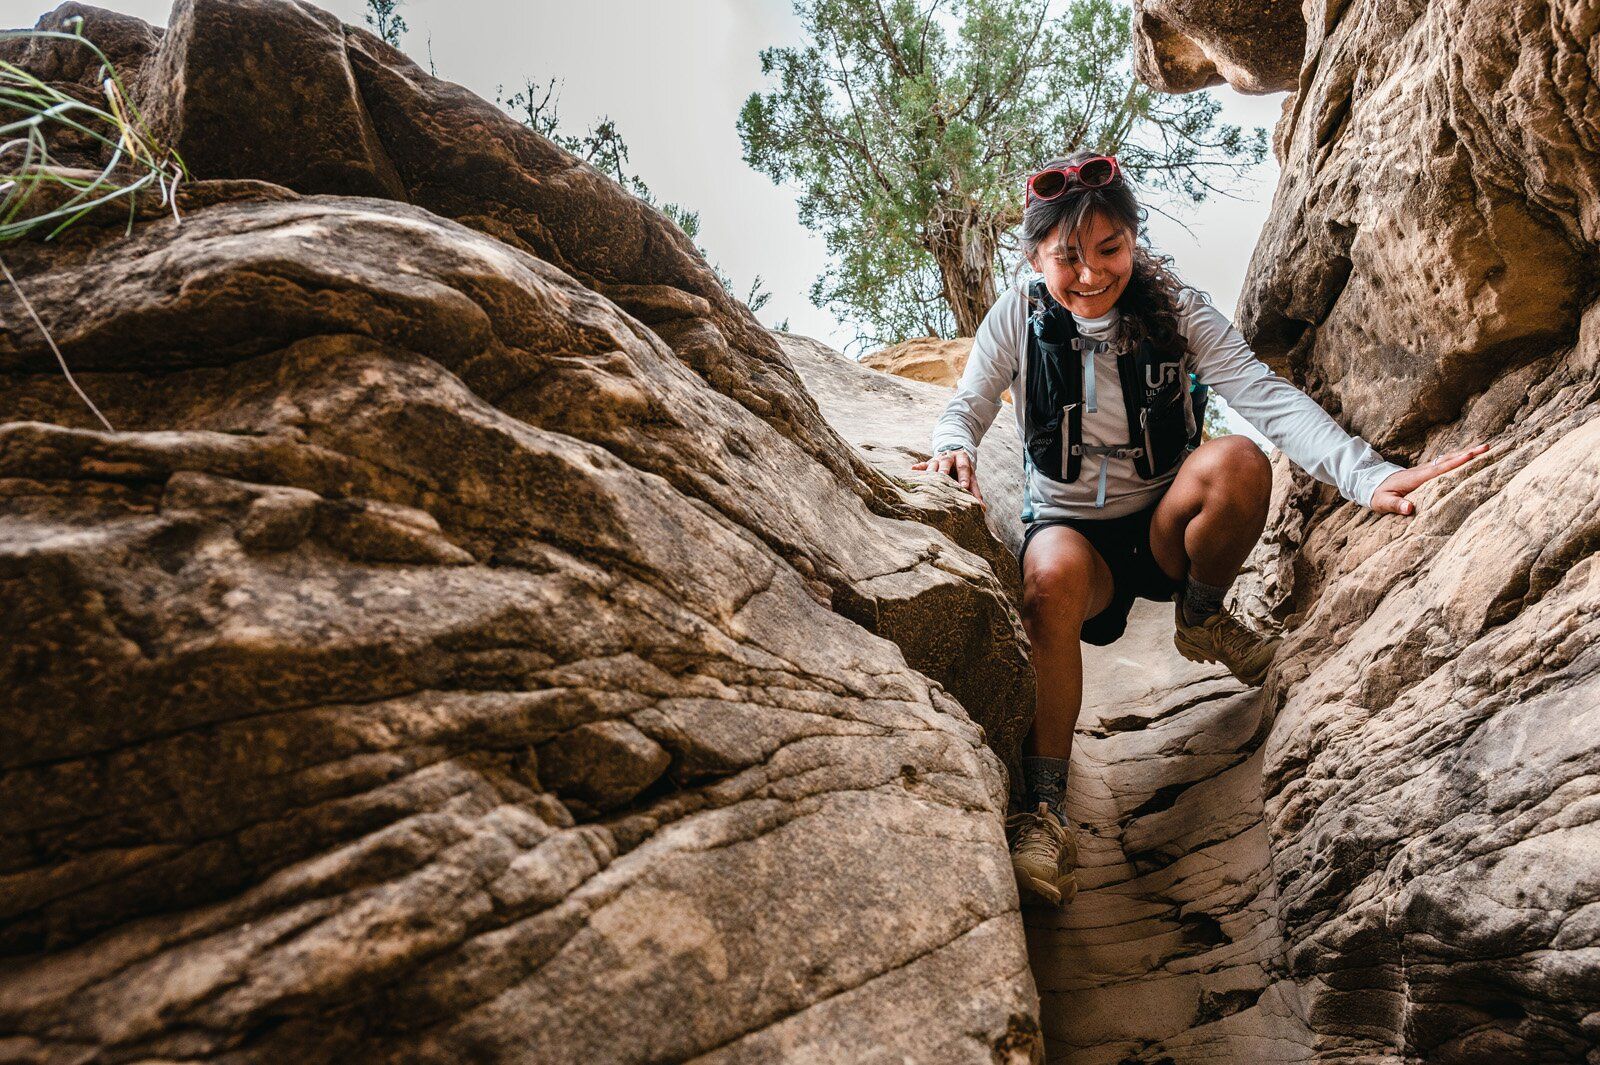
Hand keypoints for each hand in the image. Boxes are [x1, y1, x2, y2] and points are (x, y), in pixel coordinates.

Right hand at [912, 448, 984, 505]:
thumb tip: (983, 509)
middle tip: (942, 477)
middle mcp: (950, 457)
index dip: (963, 476)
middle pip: (946, 462)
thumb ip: (975, 493)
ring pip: (933, 463)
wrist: (955, 454)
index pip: (963, 468)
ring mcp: (938, 459)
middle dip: (944, 470)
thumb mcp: (971, 479)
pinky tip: (912, 470)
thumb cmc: (964, 472)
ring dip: (931, 470)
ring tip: (928, 478)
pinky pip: (923, 464)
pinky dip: (919, 467)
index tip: (963, 486)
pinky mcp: (929, 461)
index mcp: (963, 459)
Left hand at [1370, 443, 1489, 514]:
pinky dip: (1459, 458)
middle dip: (1468, 454)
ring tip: (1486, 448)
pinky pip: (1446, 463)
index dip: (1455, 463)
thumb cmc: (1379, 495)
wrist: (1372, 484)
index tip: (1470, 456)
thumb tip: (1409, 509)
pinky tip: (1470, 456)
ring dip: (1466, 453)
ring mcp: (1426, 469)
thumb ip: (1395, 505)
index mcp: (1416, 478)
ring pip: (1448, 459)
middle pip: (1448, 460)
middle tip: (1487, 447)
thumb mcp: (1383, 502)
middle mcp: (1423, 470)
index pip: (1439, 470)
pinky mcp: (1427, 471)